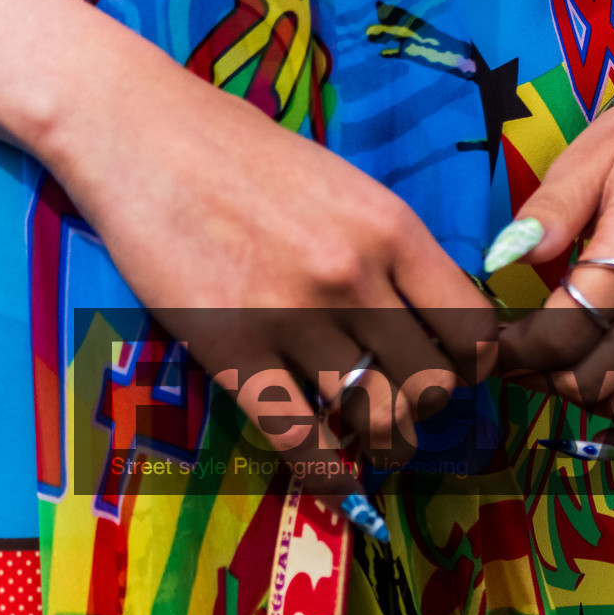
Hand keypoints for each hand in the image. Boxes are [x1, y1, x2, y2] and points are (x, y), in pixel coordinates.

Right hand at [46, 43, 494, 457]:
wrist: (139, 134)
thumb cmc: (239, 152)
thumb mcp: (340, 184)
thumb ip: (386, 247)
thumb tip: (423, 313)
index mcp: (390, 228)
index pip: (472, 326)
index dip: (473, 363)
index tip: (454, 370)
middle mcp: (354, 277)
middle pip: (432, 382)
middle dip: (425, 407)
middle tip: (404, 408)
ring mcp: (293, 318)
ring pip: (373, 416)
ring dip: (380, 441)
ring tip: (372, 441)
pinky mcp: (232, 351)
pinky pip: (298, 437)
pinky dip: (326, 472)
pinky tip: (337, 480)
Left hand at [492, 85, 613, 461]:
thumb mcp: (588, 158)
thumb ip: (545, 216)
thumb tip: (500, 262)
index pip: (566, 329)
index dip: (517, 351)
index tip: (494, 348)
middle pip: (598, 375)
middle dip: (546, 377)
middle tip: (524, 362)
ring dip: (592, 402)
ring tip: (569, 372)